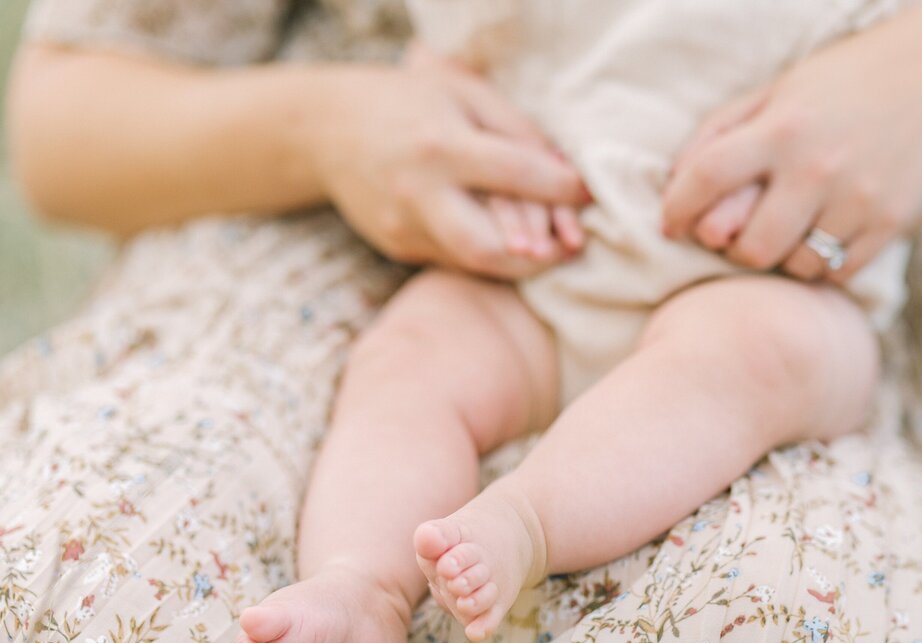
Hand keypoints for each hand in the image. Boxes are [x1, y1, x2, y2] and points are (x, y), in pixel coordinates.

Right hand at [306, 53, 589, 278]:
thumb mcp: (466, 96)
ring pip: (474, 262)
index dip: (562, 189)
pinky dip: (488, 254)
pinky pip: (455, 259)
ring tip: (549, 248)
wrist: (328, 129)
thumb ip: (518, 133)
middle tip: (570, 246)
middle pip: (488, 247)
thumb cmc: (410, 102)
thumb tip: (567, 175)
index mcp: (439, 147)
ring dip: (519, 261)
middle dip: (539, 255)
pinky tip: (508, 242)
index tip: (589, 193)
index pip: (516, 176)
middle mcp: (418, 194)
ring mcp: (404, 228)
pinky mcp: (399, 248)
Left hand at [661, 3, 921, 282]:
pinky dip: (824, 264)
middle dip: (737, 251)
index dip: (677, 208)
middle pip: (751, 248)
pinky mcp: (891, 222)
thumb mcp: (780, 89)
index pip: (707, 177)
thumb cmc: (847, 82)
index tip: (669, 225)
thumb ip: (724, 129)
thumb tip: (675, 179)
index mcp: (782, 129)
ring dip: (784, 258)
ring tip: (792, 233)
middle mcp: (817, 168)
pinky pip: (839, 271)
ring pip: (796, 266)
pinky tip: (825, 238)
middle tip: (742, 238)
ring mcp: (857, 199)